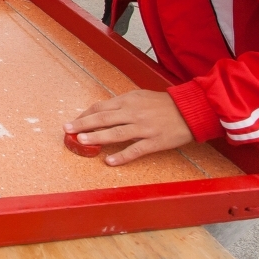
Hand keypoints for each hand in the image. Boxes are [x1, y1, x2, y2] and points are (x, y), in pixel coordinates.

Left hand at [64, 90, 194, 165]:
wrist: (190, 110)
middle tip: (68, 129)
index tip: (74, 121)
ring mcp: (144, 127)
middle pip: (103, 118)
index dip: (86, 114)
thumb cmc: (164, 104)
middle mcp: (134, 112)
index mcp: (129, 100)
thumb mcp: (141, 97)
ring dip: (97, 137)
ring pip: (116, 132)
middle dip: (83, 124)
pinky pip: (135, 150)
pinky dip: (122, 156)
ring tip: (82, 141)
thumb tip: (104, 111)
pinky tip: (109, 161)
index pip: (101, 107)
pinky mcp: (155, 141)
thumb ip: (123, 104)